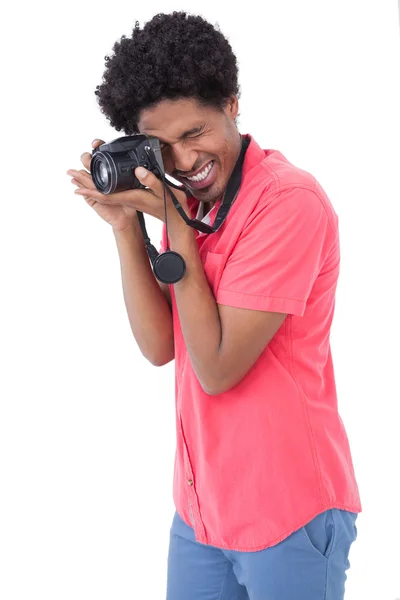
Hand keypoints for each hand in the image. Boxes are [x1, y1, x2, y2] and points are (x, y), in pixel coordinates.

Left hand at [68, 145, 190, 224]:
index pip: (106, 195)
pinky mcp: (133, 196)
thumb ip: (152, 181)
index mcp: (132, 197)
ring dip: (91, 184)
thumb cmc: (172, 207)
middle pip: (101, 193)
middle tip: (69, 173)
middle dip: (85, 184)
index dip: (91, 191)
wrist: (177, 219)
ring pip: (105, 192)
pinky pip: (112, 192)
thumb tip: (137, 170)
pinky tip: (98, 181)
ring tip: (77, 175)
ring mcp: (129, 198)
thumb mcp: (165, 191)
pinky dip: (101, 186)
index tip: (76, 187)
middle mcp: (128, 198)